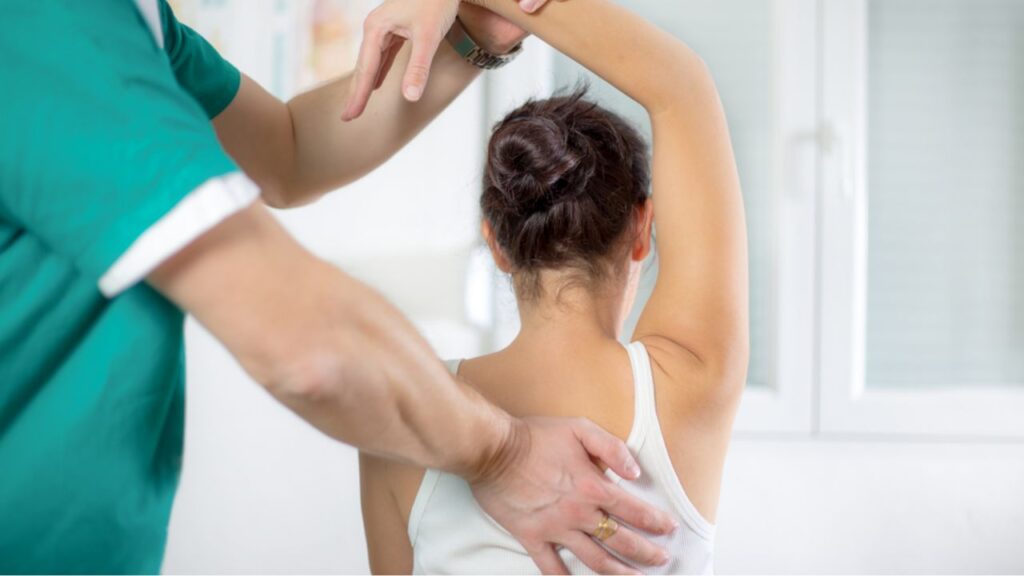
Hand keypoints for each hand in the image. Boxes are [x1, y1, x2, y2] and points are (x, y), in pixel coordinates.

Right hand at [341, 0, 550, 120]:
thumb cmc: (437, 3)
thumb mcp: (429, 37)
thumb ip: (418, 68)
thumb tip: (410, 97)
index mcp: (376, 28)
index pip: (366, 69)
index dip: (358, 95)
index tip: (350, 116)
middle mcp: (375, 28)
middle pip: (363, 66)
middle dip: (355, 93)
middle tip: (347, 118)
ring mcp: (383, 28)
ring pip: (371, 62)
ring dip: (364, 84)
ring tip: (357, 105)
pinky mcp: (394, 29)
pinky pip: (381, 56)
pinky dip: (377, 72)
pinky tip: (374, 85)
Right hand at [471, 417, 676, 574]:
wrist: (493, 450)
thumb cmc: (535, 436)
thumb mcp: (579, 428)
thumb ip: (611, 448)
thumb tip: (635, 472)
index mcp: (593, 487)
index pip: (634, 510)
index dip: (655, 522)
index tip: (669, 529)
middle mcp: (579, 513)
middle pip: (620, 540)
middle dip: (646, 553)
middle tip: (661, 560)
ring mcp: (556, 529)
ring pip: (595, 559)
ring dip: (618, 572)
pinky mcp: (532, 537)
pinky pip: (551, 567)